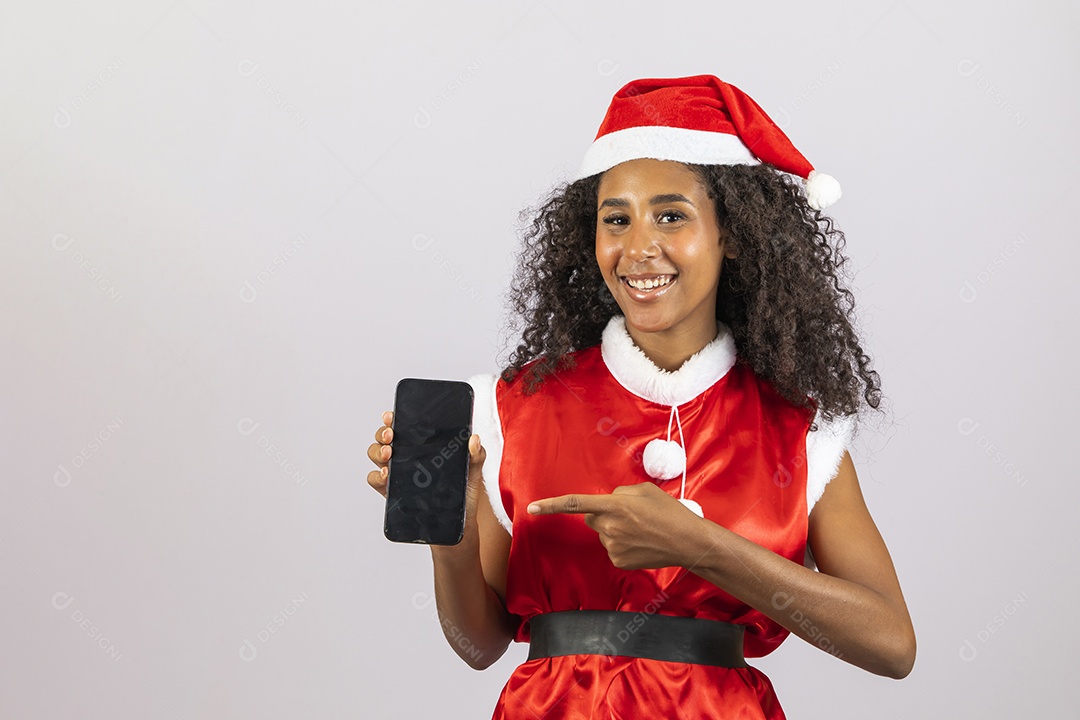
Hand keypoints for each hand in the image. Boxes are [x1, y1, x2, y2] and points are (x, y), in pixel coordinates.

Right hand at [366, 410, 487, 547]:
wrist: (457, 527)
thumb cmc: (463, 496)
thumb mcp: (472, 473)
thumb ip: (475, 456)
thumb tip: (474, 439)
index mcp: (424, 447)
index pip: (405, 427)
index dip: (394, 419)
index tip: (392, 415)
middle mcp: (408, 457)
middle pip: (385, 438)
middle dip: (383, 433)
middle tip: (391, 436)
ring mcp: (398, 475)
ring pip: (377, 456)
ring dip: (378, 452)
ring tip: (389, 454)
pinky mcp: (393, 493)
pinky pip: (375, 481)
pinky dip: (375, 477)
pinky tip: (385, 476)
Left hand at [527, 482, 705, 569]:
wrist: (687, 542)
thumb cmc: (669, 513)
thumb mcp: (645, 491)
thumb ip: (620, 493)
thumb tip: (608, 501)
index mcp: (614, 506)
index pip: (575, 504)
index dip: (552, 505)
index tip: (532, 508)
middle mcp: (609, 527)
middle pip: (592, 518)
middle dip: (604, 514)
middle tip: (630, 515)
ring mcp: (613, 547)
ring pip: (604, 534)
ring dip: (616, 530)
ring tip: (642, 530)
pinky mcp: (618, 561)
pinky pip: (612, 548)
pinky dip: (623, 545)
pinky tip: (641, 543)